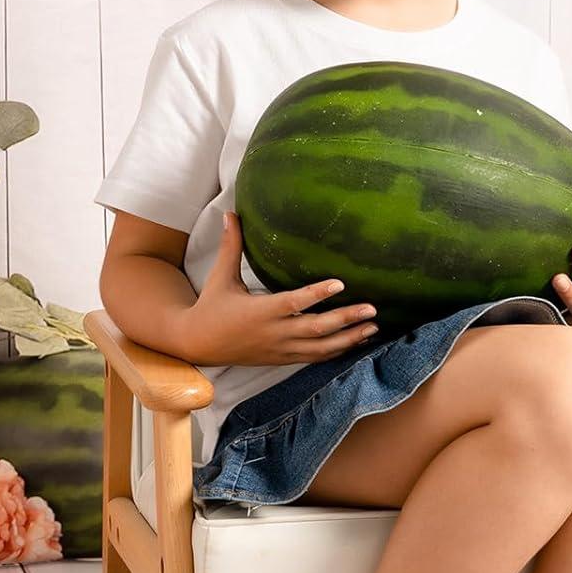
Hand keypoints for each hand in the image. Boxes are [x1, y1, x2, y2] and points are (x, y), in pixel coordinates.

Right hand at [180, 211, 381, 365]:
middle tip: (372, 308)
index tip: (340, 284)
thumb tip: (231, 213)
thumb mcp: (221, 277)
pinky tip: (356, 341)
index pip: (292, 303)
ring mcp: (280, 349)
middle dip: (345, 319)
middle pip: (315, 328)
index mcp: (259, 311)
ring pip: (320, 348)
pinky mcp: (282, 359)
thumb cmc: (211, 307)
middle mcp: (273, 333)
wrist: (198, 345)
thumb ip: (231, 246)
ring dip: (348, 338)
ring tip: (373, 326)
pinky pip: (314, 357)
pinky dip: (337, 351)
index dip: (316, 295)